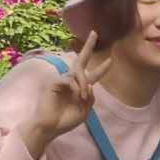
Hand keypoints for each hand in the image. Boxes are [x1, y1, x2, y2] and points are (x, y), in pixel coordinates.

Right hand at [21, 32, 112, 153]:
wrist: (49, 127)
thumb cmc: (65, 121)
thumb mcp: (84, 112)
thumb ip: (90, 98)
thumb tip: (89, 84)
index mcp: (79, 89)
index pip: (92, 76)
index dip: (101, 68)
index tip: (110, 60)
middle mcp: (71, 82)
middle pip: (81, 60)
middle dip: (88, 46)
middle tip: (94, 33)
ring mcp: (62, 81)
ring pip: (78, 73)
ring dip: (83, 84)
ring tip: (81, 97)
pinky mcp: (54, 82)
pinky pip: (70, 79)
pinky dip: (76, 87)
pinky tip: (75, 95)